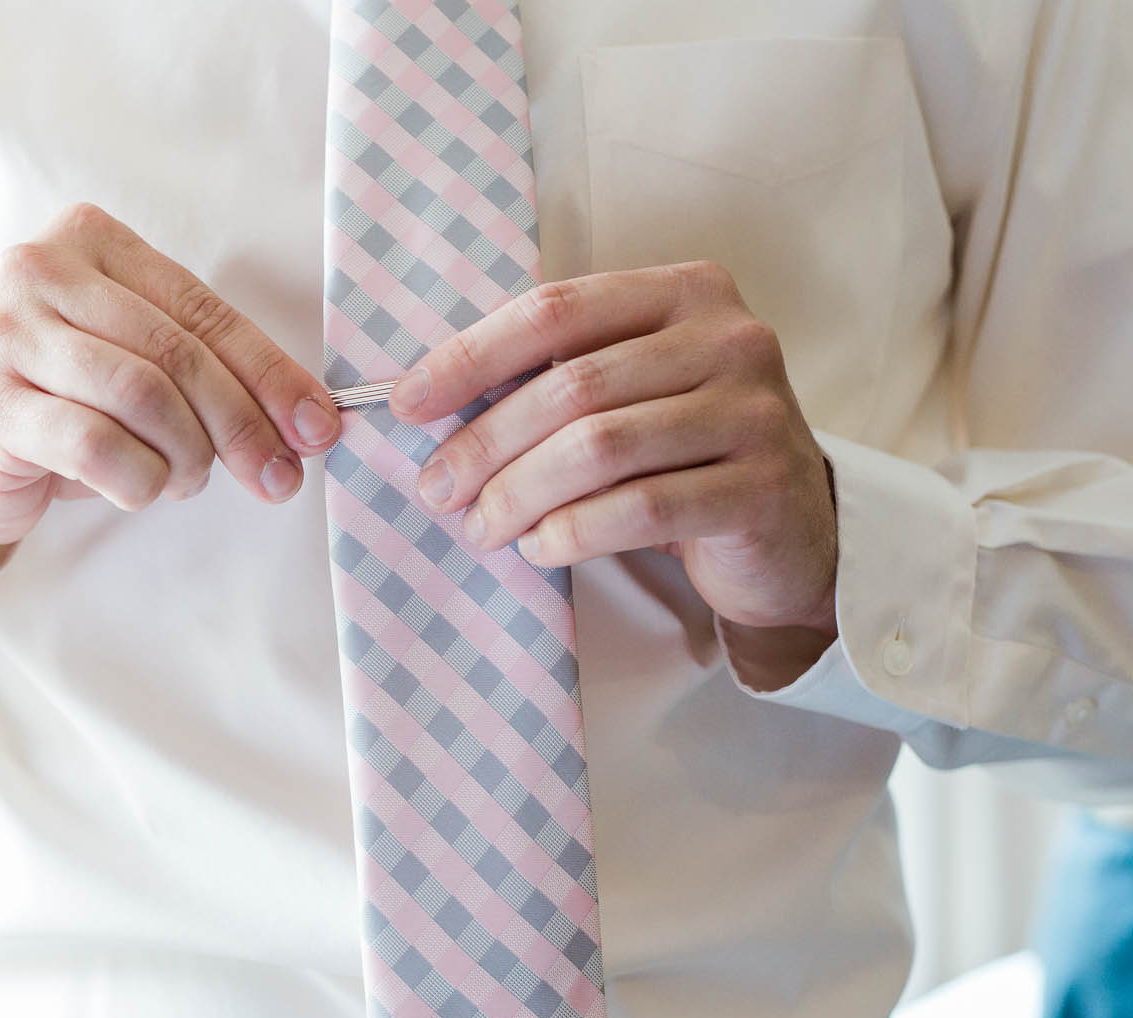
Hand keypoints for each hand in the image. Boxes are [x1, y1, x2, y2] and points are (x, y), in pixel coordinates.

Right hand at [0, 202, 344, 560]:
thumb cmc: (51, 404)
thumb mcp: (125, 362)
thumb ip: (201, 368)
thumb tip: (305, 419)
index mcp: (88, 239)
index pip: (202, 308)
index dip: (270, 373)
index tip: (317, 428)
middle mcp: (39, 270)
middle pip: (177, 351)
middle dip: (242, 424)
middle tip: (275, 477)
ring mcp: (6, 334)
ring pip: (143, 396)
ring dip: (186, 456)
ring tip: (184, 481)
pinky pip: (96, 446)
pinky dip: (138, 480)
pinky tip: (137, 489)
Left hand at [389, 260, 839, 644]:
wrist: (790, 526)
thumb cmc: (682, 451)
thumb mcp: (630, 390)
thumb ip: (558, 375)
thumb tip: (425, 401)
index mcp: (686, 292)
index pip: (555, 312)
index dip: (470, 357)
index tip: (406, 404)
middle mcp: (731, 338)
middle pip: (572, 387)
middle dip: (486, 443)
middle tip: (436, 489)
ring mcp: (755, 412)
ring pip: (602, 449)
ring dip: (520, 494)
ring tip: (481, 527)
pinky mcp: (764, 488)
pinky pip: (643, 509)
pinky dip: (575, 531)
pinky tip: (541, 546)